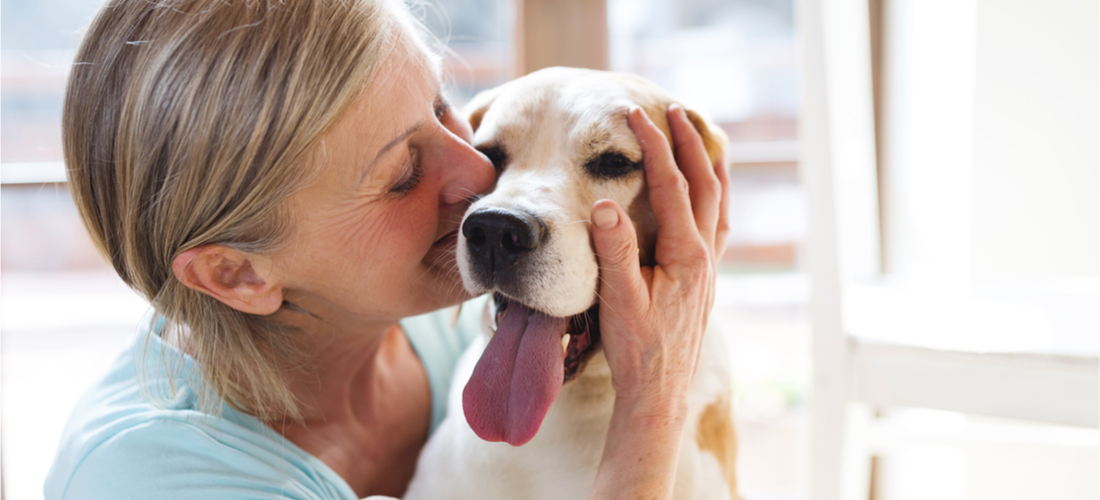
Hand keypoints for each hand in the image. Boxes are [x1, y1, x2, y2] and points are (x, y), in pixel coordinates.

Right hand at [590, 104, 729, 411]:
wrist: (658, 393)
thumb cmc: (636, 350)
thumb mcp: (618, 300)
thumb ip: (614, 251)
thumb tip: (605, 204)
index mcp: (685, 255)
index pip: (671, 185)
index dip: (654, 146)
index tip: (635, 116)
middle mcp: (705, 257)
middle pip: (704, 185)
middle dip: (689, 143)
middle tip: (674, 109)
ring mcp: (709, 268)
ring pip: (718, 203)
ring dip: (709, 166)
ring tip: (702, 138)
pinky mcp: (704, 281)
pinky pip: (717, 225)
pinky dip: (713, 197)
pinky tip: (708, 195)